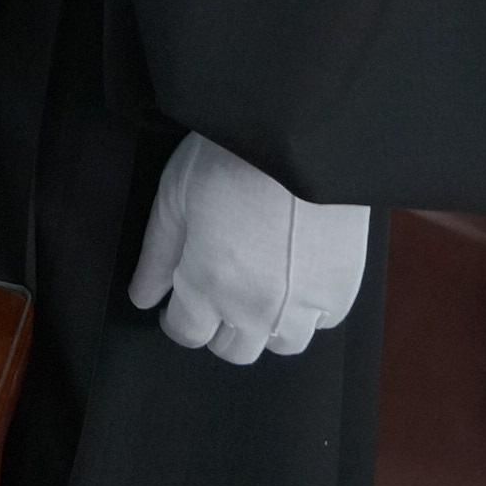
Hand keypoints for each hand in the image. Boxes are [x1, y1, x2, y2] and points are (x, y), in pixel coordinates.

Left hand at [128, 133, 368, 365]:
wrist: (298, 135)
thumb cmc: (226, 158)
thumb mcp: (173, 196)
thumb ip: (157, 256)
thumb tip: (144, 298)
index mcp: (209, 288)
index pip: (188, 334)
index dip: (178, 318)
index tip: (180, 300)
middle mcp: (256, 311)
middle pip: (234, 349)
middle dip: (219, 326)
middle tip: (219, 286)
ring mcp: (303, 306)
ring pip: (280, 344)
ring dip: (265, 326)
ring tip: (261, 283)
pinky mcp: (342, 289)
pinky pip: (322, 321)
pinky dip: (308, 308)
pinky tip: (297, 274)